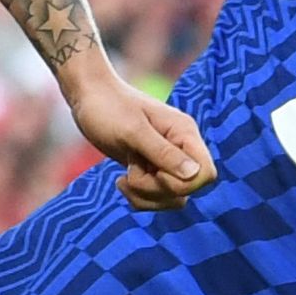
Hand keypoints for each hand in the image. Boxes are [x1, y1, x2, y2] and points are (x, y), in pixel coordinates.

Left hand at [67, 74, 216, 209]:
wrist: (89, 96)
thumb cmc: (108, 107)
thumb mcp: (133, 130)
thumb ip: (162, 152)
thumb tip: (195, 173)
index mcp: (184, 133)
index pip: (206, 173)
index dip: (184, 184)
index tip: (155, 173)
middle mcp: (180, 148)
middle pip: (187, 190)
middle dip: (156, 190)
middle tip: (131, 172)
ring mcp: (166, 161)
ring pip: (172, 198)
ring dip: (145, 196)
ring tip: (123, 179)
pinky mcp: (151, 169)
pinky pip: (155, 197)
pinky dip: (138, 196)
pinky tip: (121, 182)